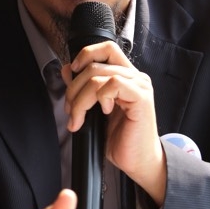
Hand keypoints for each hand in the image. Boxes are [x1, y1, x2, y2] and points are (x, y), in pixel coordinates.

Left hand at [63, 40, 165, 204]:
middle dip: (74, 89)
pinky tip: (104, 112)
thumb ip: (84, 88)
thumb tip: (67, 70)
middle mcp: (135, 77)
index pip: (106, 48)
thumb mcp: (95, 110)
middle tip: (71, 111)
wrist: (138, 160)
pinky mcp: (142, 97)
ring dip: (81, 99)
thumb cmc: (121, 138)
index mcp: (125, 76)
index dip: (86, 54)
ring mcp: (139, 86)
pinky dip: (100, 98)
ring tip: (79, 118)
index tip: (72, 72)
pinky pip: (112, 84)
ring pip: (98, 76)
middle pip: (94, 64)